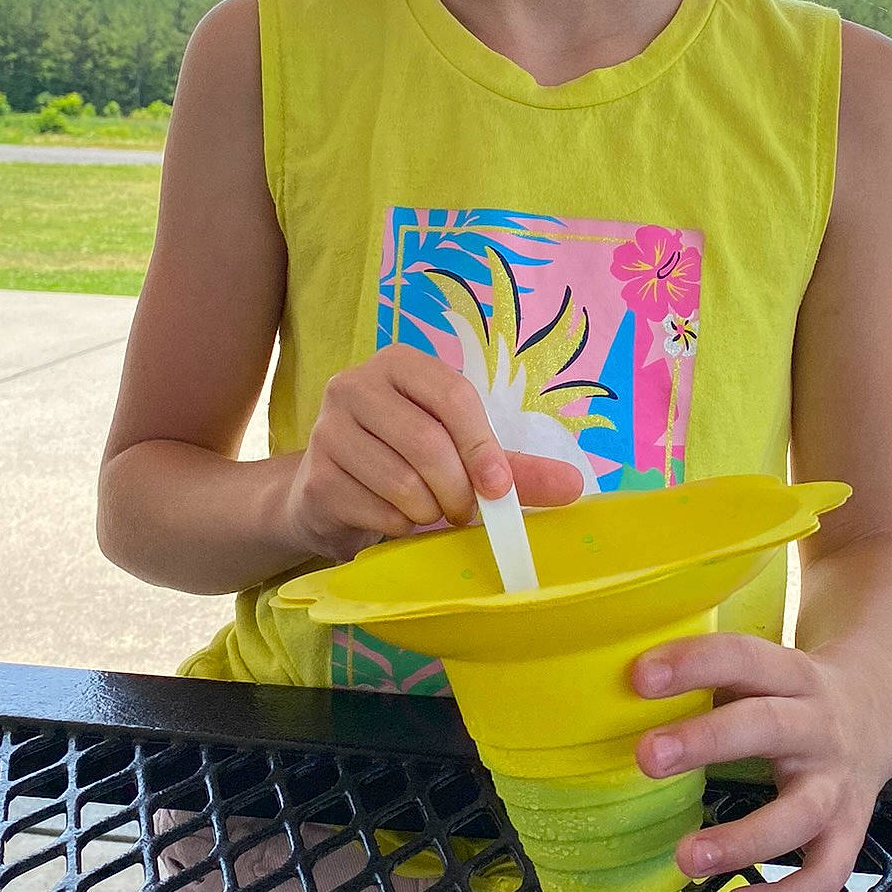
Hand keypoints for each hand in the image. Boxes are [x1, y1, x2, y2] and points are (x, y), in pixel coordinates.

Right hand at [283, 342, 582, 561]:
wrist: (328, 494)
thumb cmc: (404, 462)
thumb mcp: (460, 455)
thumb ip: (514, 468)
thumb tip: (575, 486)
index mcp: (398, 365)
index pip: (452, 396)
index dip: (483, 446)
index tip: (500, 489)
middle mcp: (354, 386)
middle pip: (427, 442)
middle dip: (458, 490)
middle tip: (466, 513)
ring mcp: (327, 430)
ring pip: (401, 481)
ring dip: (430, 512)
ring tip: (430, 513)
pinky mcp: (315, 478)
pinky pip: (376, 510)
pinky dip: (399, 526)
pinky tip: (394, 519)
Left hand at [632, 634, 891, 891]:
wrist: (876, 712)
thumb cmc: (787, 693)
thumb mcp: (761, 671)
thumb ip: (708, 678)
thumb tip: (612, 692)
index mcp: (792, 675)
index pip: (743, 659)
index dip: (694, 663)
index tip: (638, 677)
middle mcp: (819, 726)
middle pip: (767, 727)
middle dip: (706, 742)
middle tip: (645, 757)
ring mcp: (839, 784)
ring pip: (800, 815)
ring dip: (743, 841)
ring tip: (684, 858)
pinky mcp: (851, 832)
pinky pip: (825, 875)